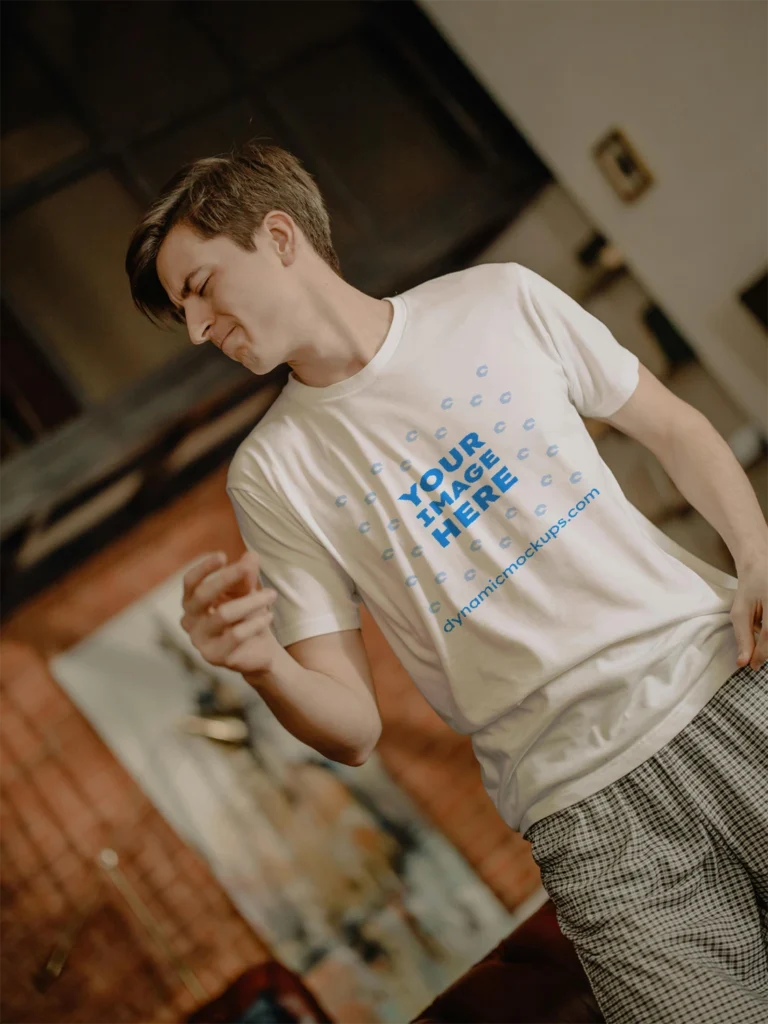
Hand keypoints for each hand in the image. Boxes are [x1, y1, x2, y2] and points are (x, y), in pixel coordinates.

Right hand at [180, 551, 278, 673]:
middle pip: (202, 595)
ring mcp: (200, 641)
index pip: (190, 582)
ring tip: (271, 595)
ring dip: (251, 601)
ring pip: (223, 614)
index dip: (203, 568)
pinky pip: (235, 635)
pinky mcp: (215, 656)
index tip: (223, 555)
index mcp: (192, 602)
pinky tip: (269, 616)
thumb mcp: (247, 591)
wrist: (259, 650)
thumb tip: (251, 556)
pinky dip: (255, 622)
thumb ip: (246, 574)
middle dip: (227, 578)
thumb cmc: (247, 615)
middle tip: (249, 569)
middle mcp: (189, 621)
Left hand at [731, 559, 766, 669]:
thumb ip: (743, 636)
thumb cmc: (750, 588)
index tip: (752, 666)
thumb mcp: (740, 611)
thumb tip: (743, 662)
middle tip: (757, 653)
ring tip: (761, 623)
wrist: (763, 566)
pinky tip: (765, 620)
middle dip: (767, 648)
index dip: (761, 653)